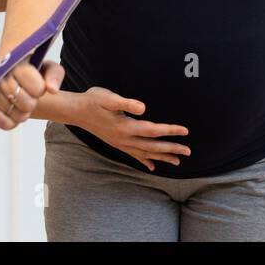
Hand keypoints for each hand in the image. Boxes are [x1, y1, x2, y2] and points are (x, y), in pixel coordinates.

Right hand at [0, 58, 63, 130]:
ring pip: (14, 114)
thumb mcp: (48, 66)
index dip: (40, 89)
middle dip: (32, 102)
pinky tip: (13, 112)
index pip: (37, 87)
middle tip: (31, 96)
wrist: (11, 70)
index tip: (38, 84)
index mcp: (17, 64)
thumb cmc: (31, 69)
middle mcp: (1, 77)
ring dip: (22, 113)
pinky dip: (11, 122)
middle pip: (25, 102)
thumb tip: (52, 89)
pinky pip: (2, 123)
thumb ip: (54, 74)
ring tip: (22, 103)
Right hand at [74, 87, 189, 171]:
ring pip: (145, 153)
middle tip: (188, 151)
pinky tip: (152, 167)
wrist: (76, 111)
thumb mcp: (108, 97)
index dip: (170, 131)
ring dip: (162, 157)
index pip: (153, 130)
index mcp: (125, 127)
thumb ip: (126, 103)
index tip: (185, 131)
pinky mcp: (117, 144)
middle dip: (171, 148)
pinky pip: (134, 155)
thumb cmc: (93, 101)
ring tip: (178, 161)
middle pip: (152, 146)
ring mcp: (120, 143)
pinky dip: (145, 161)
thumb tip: (143, 108)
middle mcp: (124, 138)